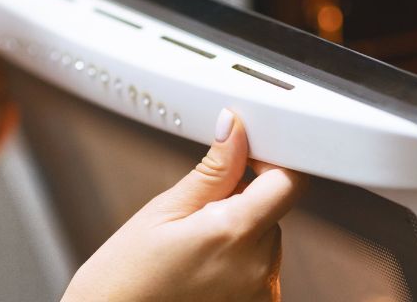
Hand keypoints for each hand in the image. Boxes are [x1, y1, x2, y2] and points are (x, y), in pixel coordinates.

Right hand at [63, 110, 306, 301]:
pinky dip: (240, 265)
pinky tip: (203, 272)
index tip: (247, 158)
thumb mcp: (164, 211)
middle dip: (243, 204)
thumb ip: (213, 171)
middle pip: (273, 211)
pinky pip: (261, 272)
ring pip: (266, 241)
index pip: (289, 181)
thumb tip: (236, 130)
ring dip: (241, 236)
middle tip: (196, 217)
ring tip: (193, 251)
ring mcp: (262, 295)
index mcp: (234, 232)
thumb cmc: (127, 276)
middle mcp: (258, 268)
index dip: (271, 161)